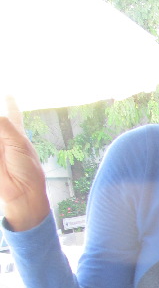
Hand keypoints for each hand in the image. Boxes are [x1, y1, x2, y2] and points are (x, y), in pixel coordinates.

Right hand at [0, 96, 49, 230]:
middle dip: (2, 121)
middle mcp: (4, 138)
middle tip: (4, 133)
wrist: (22, 194)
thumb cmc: (27, 169)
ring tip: (6, 153)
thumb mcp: (18, 142)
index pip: (13, 112)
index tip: (9, 94)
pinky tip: (2, 157)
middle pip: (0, 121)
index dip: (10, 103)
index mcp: (16, 132)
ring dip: (1, 138)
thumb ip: (3, 125)